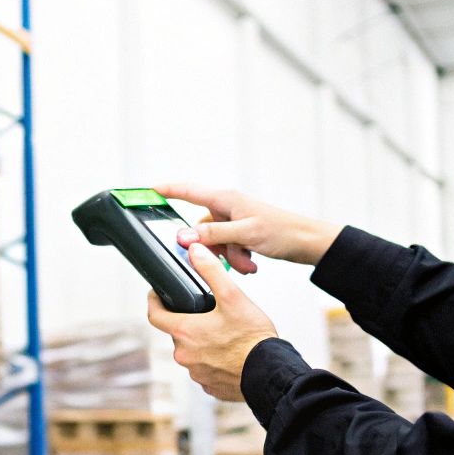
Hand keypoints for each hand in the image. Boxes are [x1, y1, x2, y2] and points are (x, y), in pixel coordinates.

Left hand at [146, 242, 276, 401]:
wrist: (271, 372)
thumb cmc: (253, 338)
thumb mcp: (233, 297)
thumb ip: (211, 270)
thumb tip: (196, 251)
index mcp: (185, 332)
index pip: (154, 315)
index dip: (154, 301)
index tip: (158, 295)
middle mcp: (185, 355)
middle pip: (177, 332)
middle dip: (189, 321)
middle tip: (210, 313)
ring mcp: (196, 373)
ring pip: (192, 351)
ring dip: (202, 342)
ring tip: (224, 334)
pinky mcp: (209, 385)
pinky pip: (205, 368)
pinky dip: (213, 360)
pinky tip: (229, 353)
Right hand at [155, 183, 343, 273]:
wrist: (308, 243)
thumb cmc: (282, 231)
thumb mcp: (244, 235)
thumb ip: (212, 236)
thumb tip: (183, 238)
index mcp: (225, 199)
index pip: (187, 191)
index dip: (165, 190)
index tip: (145, 192)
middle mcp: (228, 207)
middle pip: (201, 228)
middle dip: (212, 248)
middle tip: (229, 257)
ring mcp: (235, 221)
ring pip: (216, 242)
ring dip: (228, 257)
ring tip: (247, 263)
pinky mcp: (243, 233)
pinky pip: (228, 248)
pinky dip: (237, 259)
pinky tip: (252, 264)